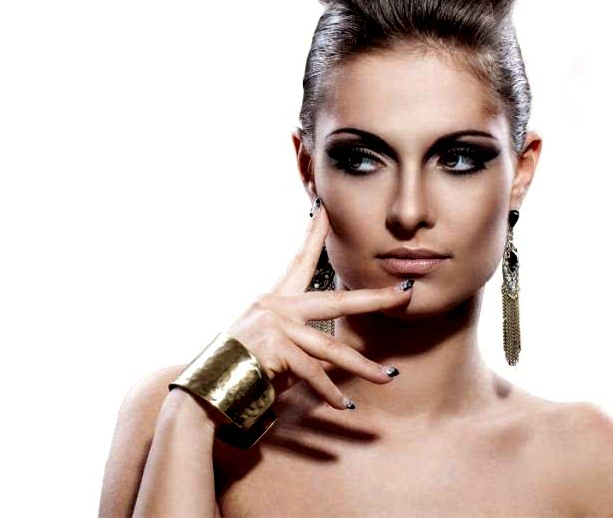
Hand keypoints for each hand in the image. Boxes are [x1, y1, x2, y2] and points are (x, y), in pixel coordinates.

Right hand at [224, 200, 412, 410]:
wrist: (207, 388)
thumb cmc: (239, 371)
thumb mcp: (271, 349)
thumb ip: (299, 345)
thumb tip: (331, 362)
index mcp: (274, 301)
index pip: (300, 262)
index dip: (314, 234)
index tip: (324, 208)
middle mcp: (276, 307)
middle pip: (336, 300)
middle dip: (375, 299)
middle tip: (405, 294)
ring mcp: (277, 326)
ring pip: (331, 348)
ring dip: (362, 367)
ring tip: (387, 378)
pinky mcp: (277, 349)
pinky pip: (314, 373)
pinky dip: (330, 393)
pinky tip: (343, 405)